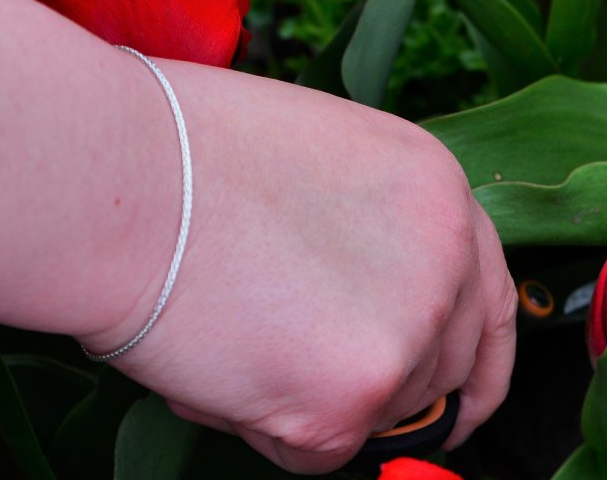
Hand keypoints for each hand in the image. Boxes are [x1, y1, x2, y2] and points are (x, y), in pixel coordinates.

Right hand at [0, 0, 515, 474]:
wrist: (117, 178)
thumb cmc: (182, 156)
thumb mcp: (324, 162)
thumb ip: (374, 231)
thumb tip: (370, 304)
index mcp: (440, 189)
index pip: (489, 297)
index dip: (474, 359)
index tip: (463, 399)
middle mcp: (445, 257)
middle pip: (442, 370)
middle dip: (379, 388)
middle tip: (300, 372)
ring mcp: (408, 329)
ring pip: (376, 415)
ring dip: (312, 401)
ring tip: (236, 328)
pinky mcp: (352, 397)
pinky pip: (318, 452)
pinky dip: (265, 429)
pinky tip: (222, 358)